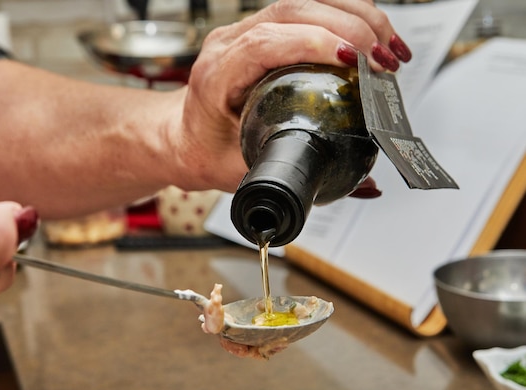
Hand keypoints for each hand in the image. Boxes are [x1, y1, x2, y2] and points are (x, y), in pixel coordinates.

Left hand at [173, 0, 409, 192]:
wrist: (184, 138)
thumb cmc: (206, 153)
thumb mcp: (248, 171)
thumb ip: (306, 174)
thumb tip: (364, 185)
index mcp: (216, 76)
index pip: (264, 44)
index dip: (312, 43)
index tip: (352, 59)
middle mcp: (228, 45)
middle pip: (291, 12)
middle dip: (348, 27)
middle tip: (385, 60)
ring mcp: (244, 32)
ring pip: (303, 2)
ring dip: (355, 15)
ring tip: (390, 46)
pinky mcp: (262, 30)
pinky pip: (306, 9)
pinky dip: (344, 16)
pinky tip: (370, 33)